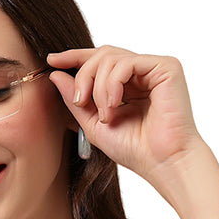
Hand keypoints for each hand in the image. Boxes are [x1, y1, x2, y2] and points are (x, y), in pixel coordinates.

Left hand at [47, 45, 202, 186]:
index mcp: (127, 84)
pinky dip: (112, 84)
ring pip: (110, 57)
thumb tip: (55, 74)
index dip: (74, 57)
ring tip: (105, 116)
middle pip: (101, 55)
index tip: (51, 60)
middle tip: (79, 102)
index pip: (98, 60)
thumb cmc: (134, 149)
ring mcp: (154, 68)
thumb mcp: (93, 124)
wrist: (161, 163)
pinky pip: (126, 63)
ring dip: (98, 88)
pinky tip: (114, 106)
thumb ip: (75, 100)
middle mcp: (141, 73)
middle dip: (83, 77)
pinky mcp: (166, 67)